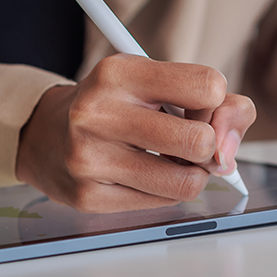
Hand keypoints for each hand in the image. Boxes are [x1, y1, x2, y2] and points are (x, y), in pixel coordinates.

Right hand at [16, 54, 255, 212]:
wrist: (46, 135)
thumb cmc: (115, 105)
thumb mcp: (156, 82)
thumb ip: (215, 101)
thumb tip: (230, 148)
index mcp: (118, 73)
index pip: (208, 86)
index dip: (216, 102)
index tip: (199, 106)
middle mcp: (98, 113)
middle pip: (200, 140)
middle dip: (208, 145)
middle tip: (191, 141)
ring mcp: (90, 158)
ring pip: (186, 182)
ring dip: (192, 174)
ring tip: (172, 160)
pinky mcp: (89, 197)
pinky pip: (162, 203)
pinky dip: (166, 191)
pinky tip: (145, 174)